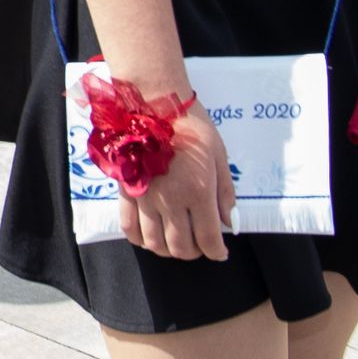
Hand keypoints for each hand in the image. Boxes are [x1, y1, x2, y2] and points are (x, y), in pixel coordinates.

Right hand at [128, 94, 232, 262]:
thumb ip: (225, 193)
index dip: (216, 252)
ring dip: (168, 251)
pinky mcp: (127, 193)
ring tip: (177, 244)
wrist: (155, 106)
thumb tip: (230, 222)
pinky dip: (141, 240)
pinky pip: (129, 228)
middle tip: (200, 246)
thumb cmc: (191, 127)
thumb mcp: (219, 157)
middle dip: (194, 253)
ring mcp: (146, 199)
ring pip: (155, 243)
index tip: (220, 253)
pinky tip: (151, 238)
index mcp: (198, 192)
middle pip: (181, 246)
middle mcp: (171, 201)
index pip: (208, 238)